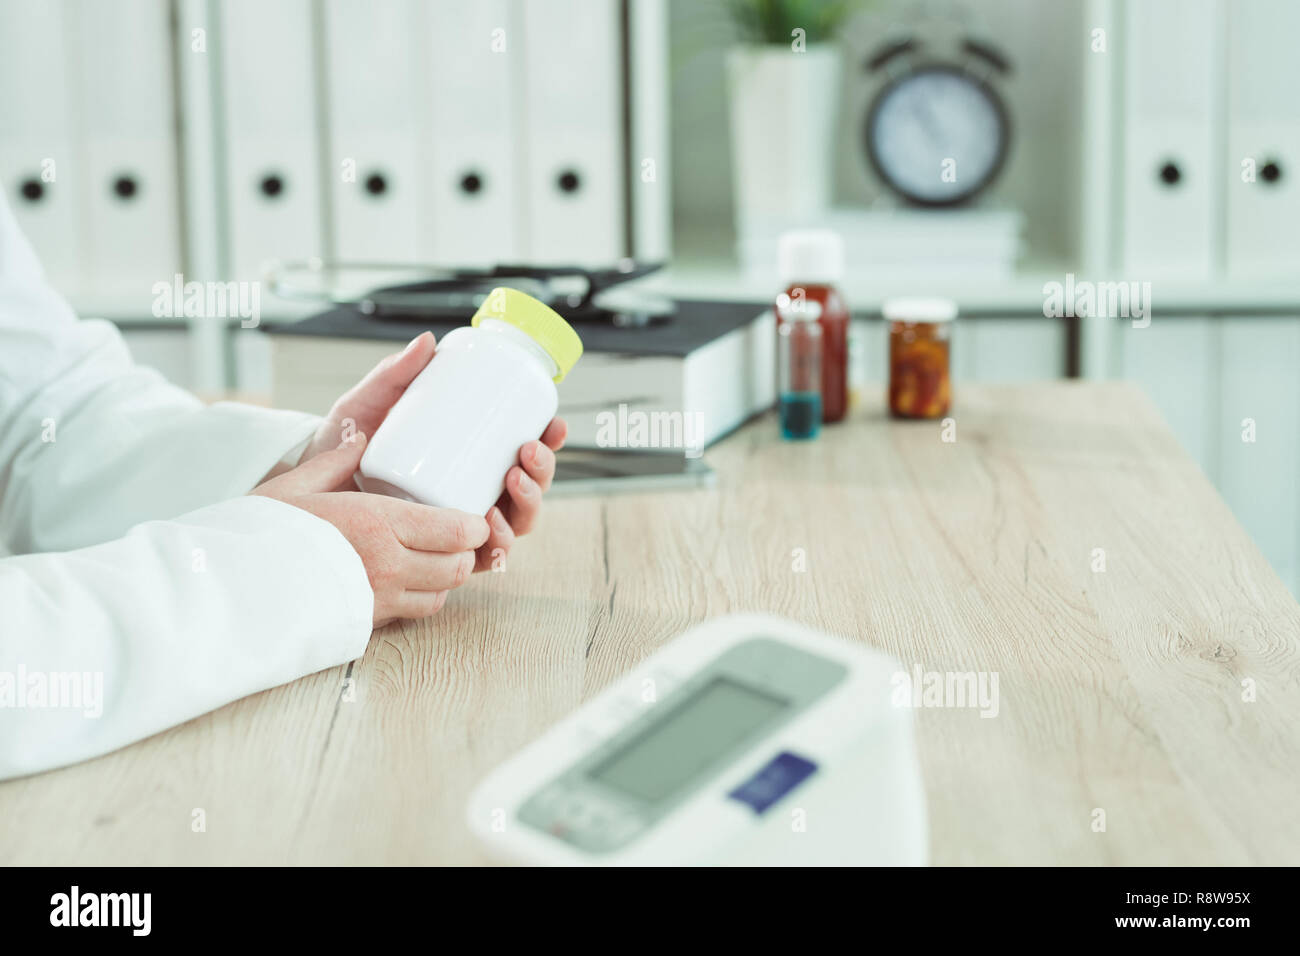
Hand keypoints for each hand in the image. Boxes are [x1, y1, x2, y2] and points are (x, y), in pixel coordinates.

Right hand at [252, 434, 488, 626]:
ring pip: (441, 594)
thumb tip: (358, 437)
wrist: (225, 588)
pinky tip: (405, 581)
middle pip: (458, 566)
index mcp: (378, 523)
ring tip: (431, 558)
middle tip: (454, 536)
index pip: (458, 531)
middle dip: (465, 552)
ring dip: (444, 578)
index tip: (470, 516)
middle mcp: (387, 564)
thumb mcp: (295, 487)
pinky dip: (420, 599)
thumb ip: (334, 461)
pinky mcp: (365, 622)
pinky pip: (412, 613)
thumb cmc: (258, 532)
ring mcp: (378, 598)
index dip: (475, 526)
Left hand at [297, 331, 567, 569]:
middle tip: (527, 452)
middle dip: (542, 472)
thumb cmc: (344, 443)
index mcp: (471, 457)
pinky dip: (497, 545)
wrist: (307, 487)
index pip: (523, 450)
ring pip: (516, 522)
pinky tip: (493, 528)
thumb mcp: (372, 403)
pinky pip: (482, 557)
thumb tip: (427, 341)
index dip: (549, 440)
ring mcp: (461, 524)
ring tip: (512, 480)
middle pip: (528, 487)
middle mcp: (473, 492)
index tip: (553, 424)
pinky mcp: (442, 551)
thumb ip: (396, 373)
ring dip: (527, 505)